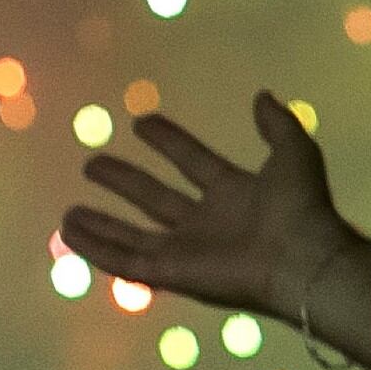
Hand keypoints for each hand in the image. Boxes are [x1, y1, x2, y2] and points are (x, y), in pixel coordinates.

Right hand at [63, 91, 359, 319]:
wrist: (303, 259)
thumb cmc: (301, 207)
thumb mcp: (295, 154)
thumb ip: (278, 125)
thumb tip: (262, 96)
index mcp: (237, 192)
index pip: (193, 161)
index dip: (169, 141)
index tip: (142, 122)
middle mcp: (209, 222)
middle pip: (156, 198)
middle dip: (125, 181)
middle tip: (93, 163)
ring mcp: (189, 250)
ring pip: (134, 235)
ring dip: (102, 224)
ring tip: (67, 212)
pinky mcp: (173, 273)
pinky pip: (125, 261)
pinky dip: (96, 248)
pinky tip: (69, 232)